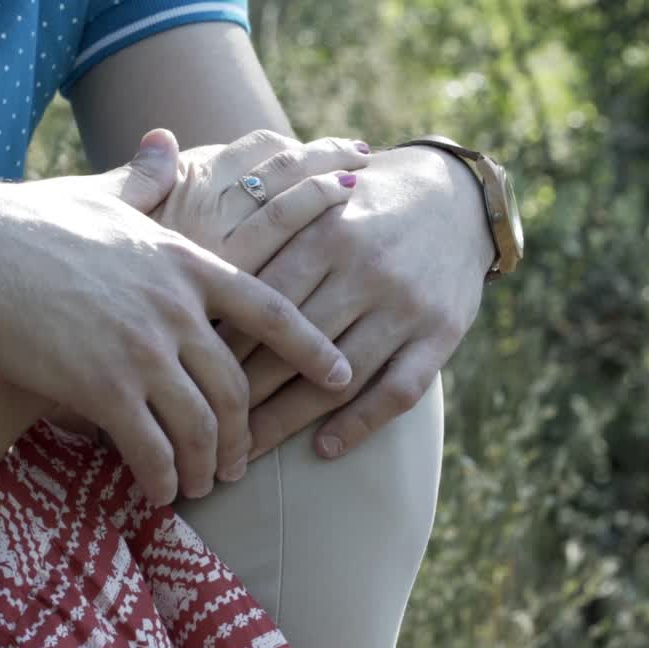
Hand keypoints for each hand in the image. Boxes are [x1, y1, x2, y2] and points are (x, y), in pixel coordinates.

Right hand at [0, 132, 352, 504]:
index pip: (269, 309)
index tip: (340, 374)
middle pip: (236, 385)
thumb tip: (164, 140)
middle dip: (244, 433)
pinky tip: (161, 495)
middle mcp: (176, 309)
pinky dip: (163, 479)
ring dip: (207, 465)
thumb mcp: (100, 196)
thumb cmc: (30, 223)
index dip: (311, 347)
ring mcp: (143, 351)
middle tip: (240, 462)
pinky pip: (151, 449)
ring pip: (201, 426)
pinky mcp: (103, 389)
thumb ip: (143, 181)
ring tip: (201, 486)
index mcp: (184, 263)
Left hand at [220, 146, 496, 458]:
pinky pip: (400, 391)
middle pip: (294, 344)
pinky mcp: (443, 334)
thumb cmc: (363, 202)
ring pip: (339, 376)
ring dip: (289, 419)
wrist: (458, 198)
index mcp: (328, 233)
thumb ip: (267, 229)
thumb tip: (201, 275)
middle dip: (244, 390)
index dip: (223, 345)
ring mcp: (407, 307)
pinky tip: (324, 449)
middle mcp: (368, 270)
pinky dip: (360, 424)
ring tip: (248, 449)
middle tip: (206, 424)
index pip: (264, 302)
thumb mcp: (317, 199)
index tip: (190, 377)